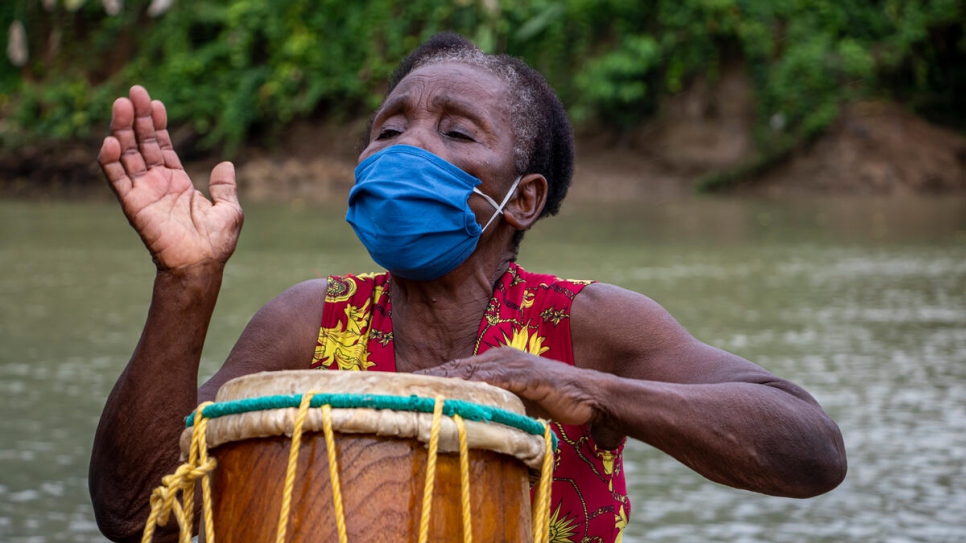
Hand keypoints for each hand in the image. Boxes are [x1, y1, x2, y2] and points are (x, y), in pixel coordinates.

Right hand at [98, 85, 242, 270]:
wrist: (202, 265)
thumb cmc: (216, 243)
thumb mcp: (230, 209)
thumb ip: (225, 186)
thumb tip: (226, 164)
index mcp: (177, 183)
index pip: (162, 147)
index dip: (158, 125)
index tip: (156, 103)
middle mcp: (157, 184)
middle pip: (142, 144)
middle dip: (138, 118)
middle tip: (134, 92)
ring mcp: (143, 193)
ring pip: (127, 155)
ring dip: (122, 130)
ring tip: (121, 105)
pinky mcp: (133, 205)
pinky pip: (118, 179)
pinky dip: (111, 161)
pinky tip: (111, 141)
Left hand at [417, 347, 601, 425]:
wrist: (592, 395)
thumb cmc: (557, 400)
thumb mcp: (519, 402)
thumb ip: (497, 405)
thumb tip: (474, 421)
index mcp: (496, 362)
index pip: (455, 370)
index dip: (429, 378)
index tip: (401, 388)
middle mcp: (500, 357)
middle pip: (454, 367)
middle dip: (424, 378)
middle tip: (393, 388)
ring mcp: (512, 364)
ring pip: (466, 372)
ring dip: (438, 382)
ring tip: (411, 392)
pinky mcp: (525, 375)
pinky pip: (491, 381)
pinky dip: (469, 388)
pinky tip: (450, 395)